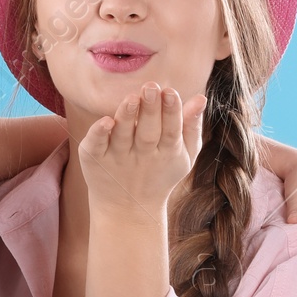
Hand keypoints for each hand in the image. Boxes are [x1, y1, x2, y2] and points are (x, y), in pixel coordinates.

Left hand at [77, 83, 207, 216]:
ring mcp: (118, 159)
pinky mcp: (95, 160)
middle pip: (148, 132)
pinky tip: (106, 121)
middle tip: (151, 87)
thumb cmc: (159, 173)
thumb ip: (191, 126)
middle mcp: (142, 156)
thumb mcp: (183, 154)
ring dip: (128, 116)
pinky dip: (100, 134)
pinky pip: (97, 147)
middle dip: (151, 110)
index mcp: (167, 152)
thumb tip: (201, 97)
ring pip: (123, 136)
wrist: (128, 209)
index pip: (171, 130)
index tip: (170, 91)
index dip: (172, 112)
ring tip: (133, 98)